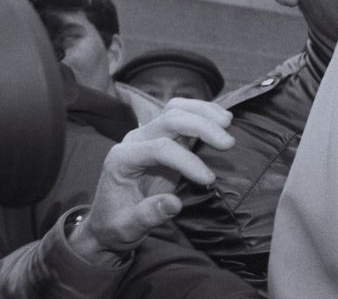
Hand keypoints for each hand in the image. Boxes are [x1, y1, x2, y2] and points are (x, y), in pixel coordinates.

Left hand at [69, 98, 234, 262]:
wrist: (109, 219)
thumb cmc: (117, 223)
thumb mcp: (126, 228)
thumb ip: (148, 215)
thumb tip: (174, 203)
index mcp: (122, 159)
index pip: (159, 148)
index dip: (187, 160)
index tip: (208, 179)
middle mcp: (134, 140)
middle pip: (170, 119)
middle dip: (202, 127)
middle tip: (228, 143)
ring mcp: (148, 134)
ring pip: (176, 109)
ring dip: (204, 112)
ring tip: (228, 122)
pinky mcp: (163, 136)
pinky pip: (182, 113)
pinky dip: (203, 112)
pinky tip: (222, 119)